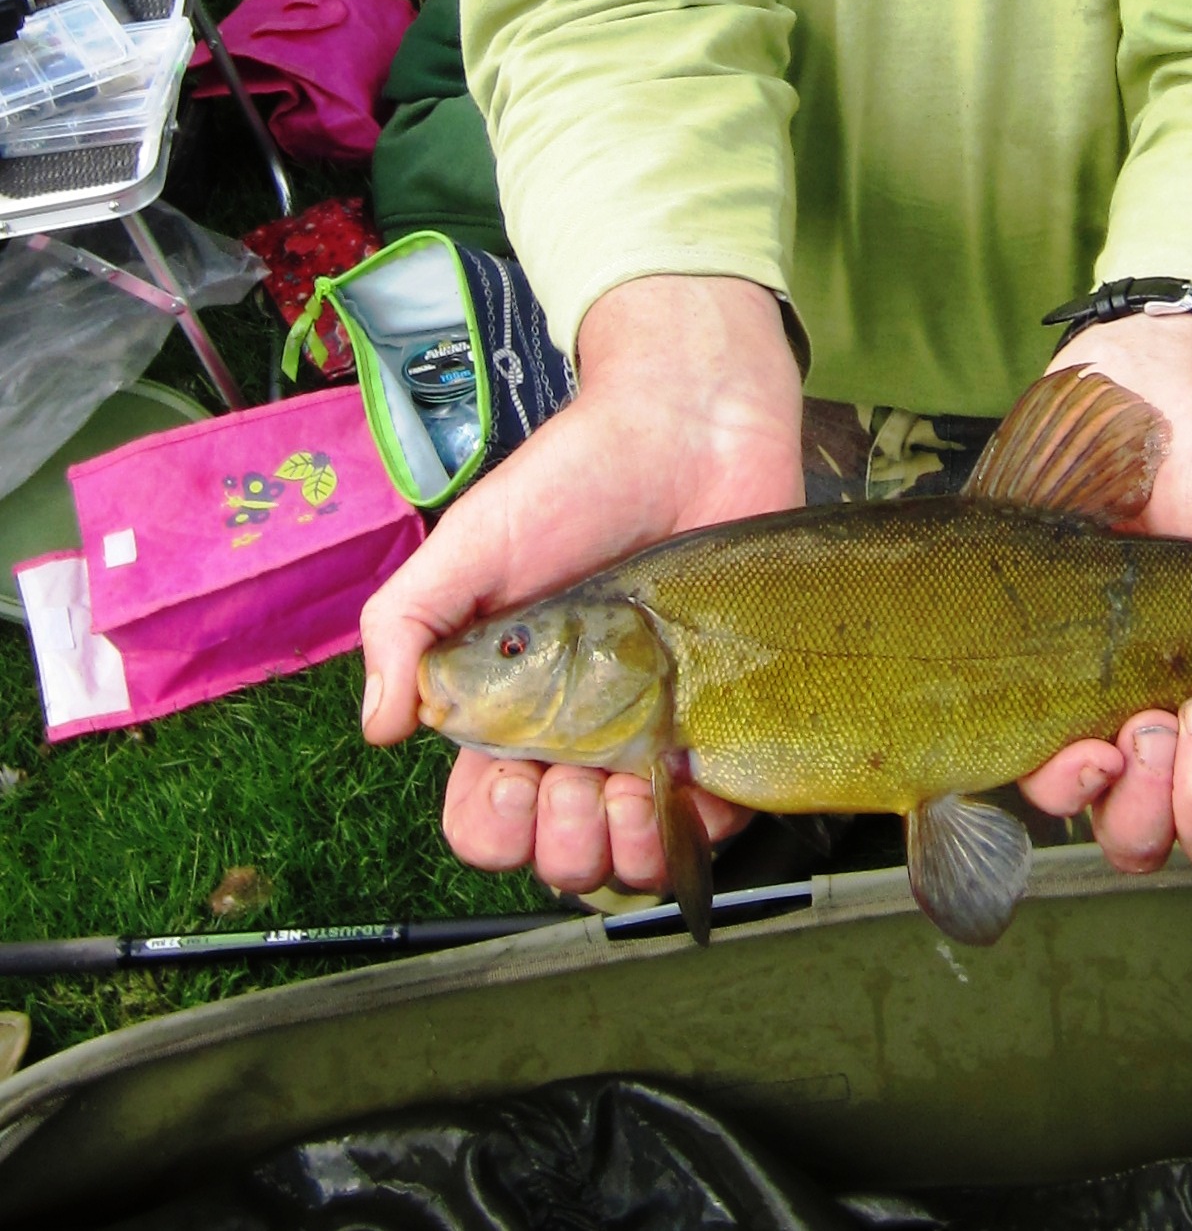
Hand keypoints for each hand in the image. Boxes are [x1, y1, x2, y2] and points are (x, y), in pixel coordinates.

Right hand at [358, 274, 802, 896]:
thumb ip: (406, 622)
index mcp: (511, 707)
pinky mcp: (726, 714)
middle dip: (561, 846)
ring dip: (626, 852)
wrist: (689, 424)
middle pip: (559, 853)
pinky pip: (718, 816)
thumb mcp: (472, 539)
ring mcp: (656, 728)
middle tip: (577, 782)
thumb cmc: (574, 477)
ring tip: (633, 791)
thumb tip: (378, 727)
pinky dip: (703, 824)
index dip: (492, 828)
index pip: (485, 817)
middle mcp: (581, 731)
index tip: (513, 779)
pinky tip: (691, 781)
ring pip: (634, 853)